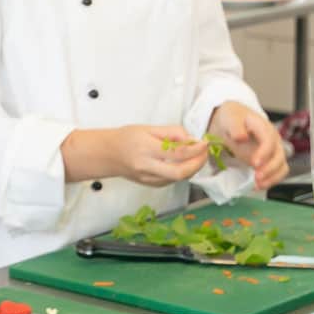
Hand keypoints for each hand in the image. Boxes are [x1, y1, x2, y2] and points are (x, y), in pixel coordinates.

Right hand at [63, 125, 207, 186]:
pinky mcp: (151, 184)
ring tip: (197, 156)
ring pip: (178, 178)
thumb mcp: (148, 128)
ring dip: (192, 168)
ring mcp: (148, 178)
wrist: (107, 155)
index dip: (195, 149)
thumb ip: (171, 133)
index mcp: (145, 149)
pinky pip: (172, 180)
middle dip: (198, 164)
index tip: (204, 143)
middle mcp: (147, 167)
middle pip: (180, 172)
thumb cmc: (126, 138)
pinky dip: (182, 172)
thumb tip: (191, 139)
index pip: (176, 153)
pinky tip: (184, 163)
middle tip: (205, 153)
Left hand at [212, 102, 288, 188]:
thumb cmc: (232, 118)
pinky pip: (278, 172)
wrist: (233, 121)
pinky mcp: (270, 161)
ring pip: (281, 166)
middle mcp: (272, 138)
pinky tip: (259, 185)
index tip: (255, 163)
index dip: (264, 152)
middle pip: (279, 155)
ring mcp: (273, 150)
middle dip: (269, 168)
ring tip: (257, 185)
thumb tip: (241, 137)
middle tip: (256, 177)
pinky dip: (271, 181)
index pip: (269, 139)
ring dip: (272, 177)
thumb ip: (235, 126)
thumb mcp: (230, 118)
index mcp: (263, 126)